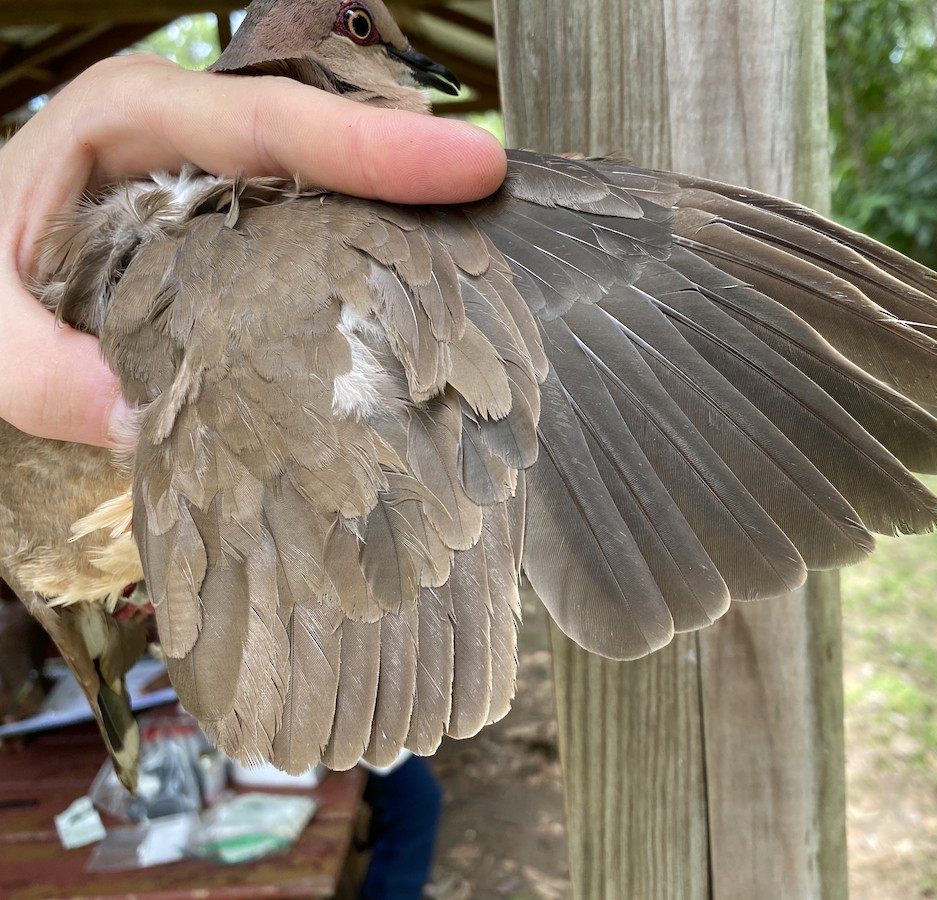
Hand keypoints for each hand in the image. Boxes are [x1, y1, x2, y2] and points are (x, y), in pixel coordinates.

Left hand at [0, 54, 506, 447]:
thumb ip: (41, 371)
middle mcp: (197, 148)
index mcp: (132, 125)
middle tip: (503, 222)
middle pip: (333, 149)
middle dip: (420, 181)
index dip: (378, 147)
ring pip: (339, 196)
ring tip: (482, 274)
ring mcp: (229, 193)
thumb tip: (141, 425)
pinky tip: (411, 319)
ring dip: (409, 231)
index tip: (475, 166)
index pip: (272, 124)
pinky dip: (371, 277)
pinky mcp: (245, 243)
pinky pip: (322, 246)